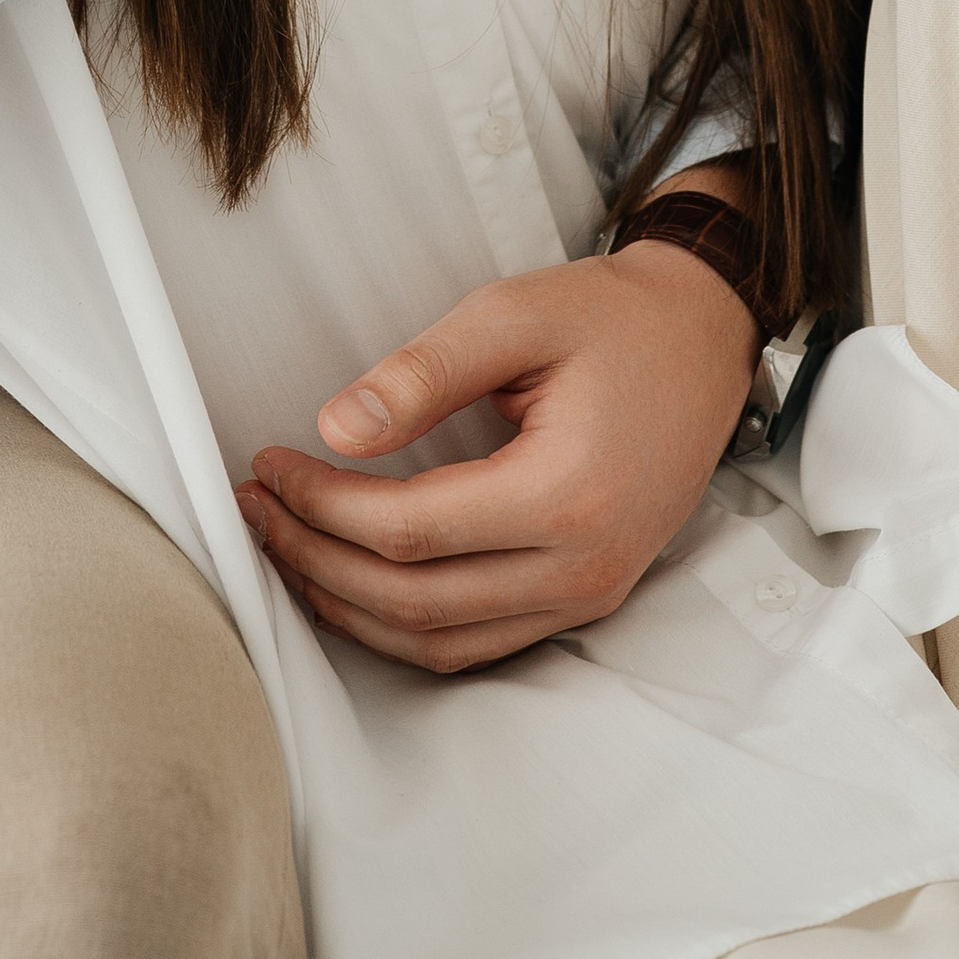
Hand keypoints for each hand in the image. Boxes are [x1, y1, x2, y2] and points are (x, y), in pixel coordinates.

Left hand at [233, 236, 755, 672]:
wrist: (703, 339)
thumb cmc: (613, 319)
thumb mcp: (515, 315)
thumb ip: (424, 374)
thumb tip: (335, 428)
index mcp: (566, 496)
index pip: (409, 530)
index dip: (322, 505)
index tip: (270, 465)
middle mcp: (581, 568)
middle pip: (414, 600)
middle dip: (317, 560)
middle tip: (255, 510)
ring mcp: (588, 595)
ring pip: (441, 643)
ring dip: (350, 607)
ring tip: (285, 548)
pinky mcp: (585, 599)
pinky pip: (478, 643)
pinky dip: (404, 626)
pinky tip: (352, 583)